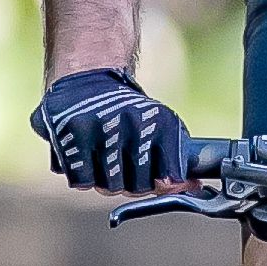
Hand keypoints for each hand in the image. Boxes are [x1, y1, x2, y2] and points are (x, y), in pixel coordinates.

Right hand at [31, 67, 191, 193]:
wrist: (87, 76)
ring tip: (103, 156)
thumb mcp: (159, 126)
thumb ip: (174, 160)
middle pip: (138, 187)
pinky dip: (83, 175)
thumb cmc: (127, 111)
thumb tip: (194, 188)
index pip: (170, 178)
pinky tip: (84, 155)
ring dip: (105, 180)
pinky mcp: (72, 135)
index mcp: (161, 122)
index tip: (158, 181)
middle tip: (123, 163)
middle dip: (131, 184)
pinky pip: (83, 181)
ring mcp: (102, 129)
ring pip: (109, 187)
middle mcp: (133, 124)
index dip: (163, 186)